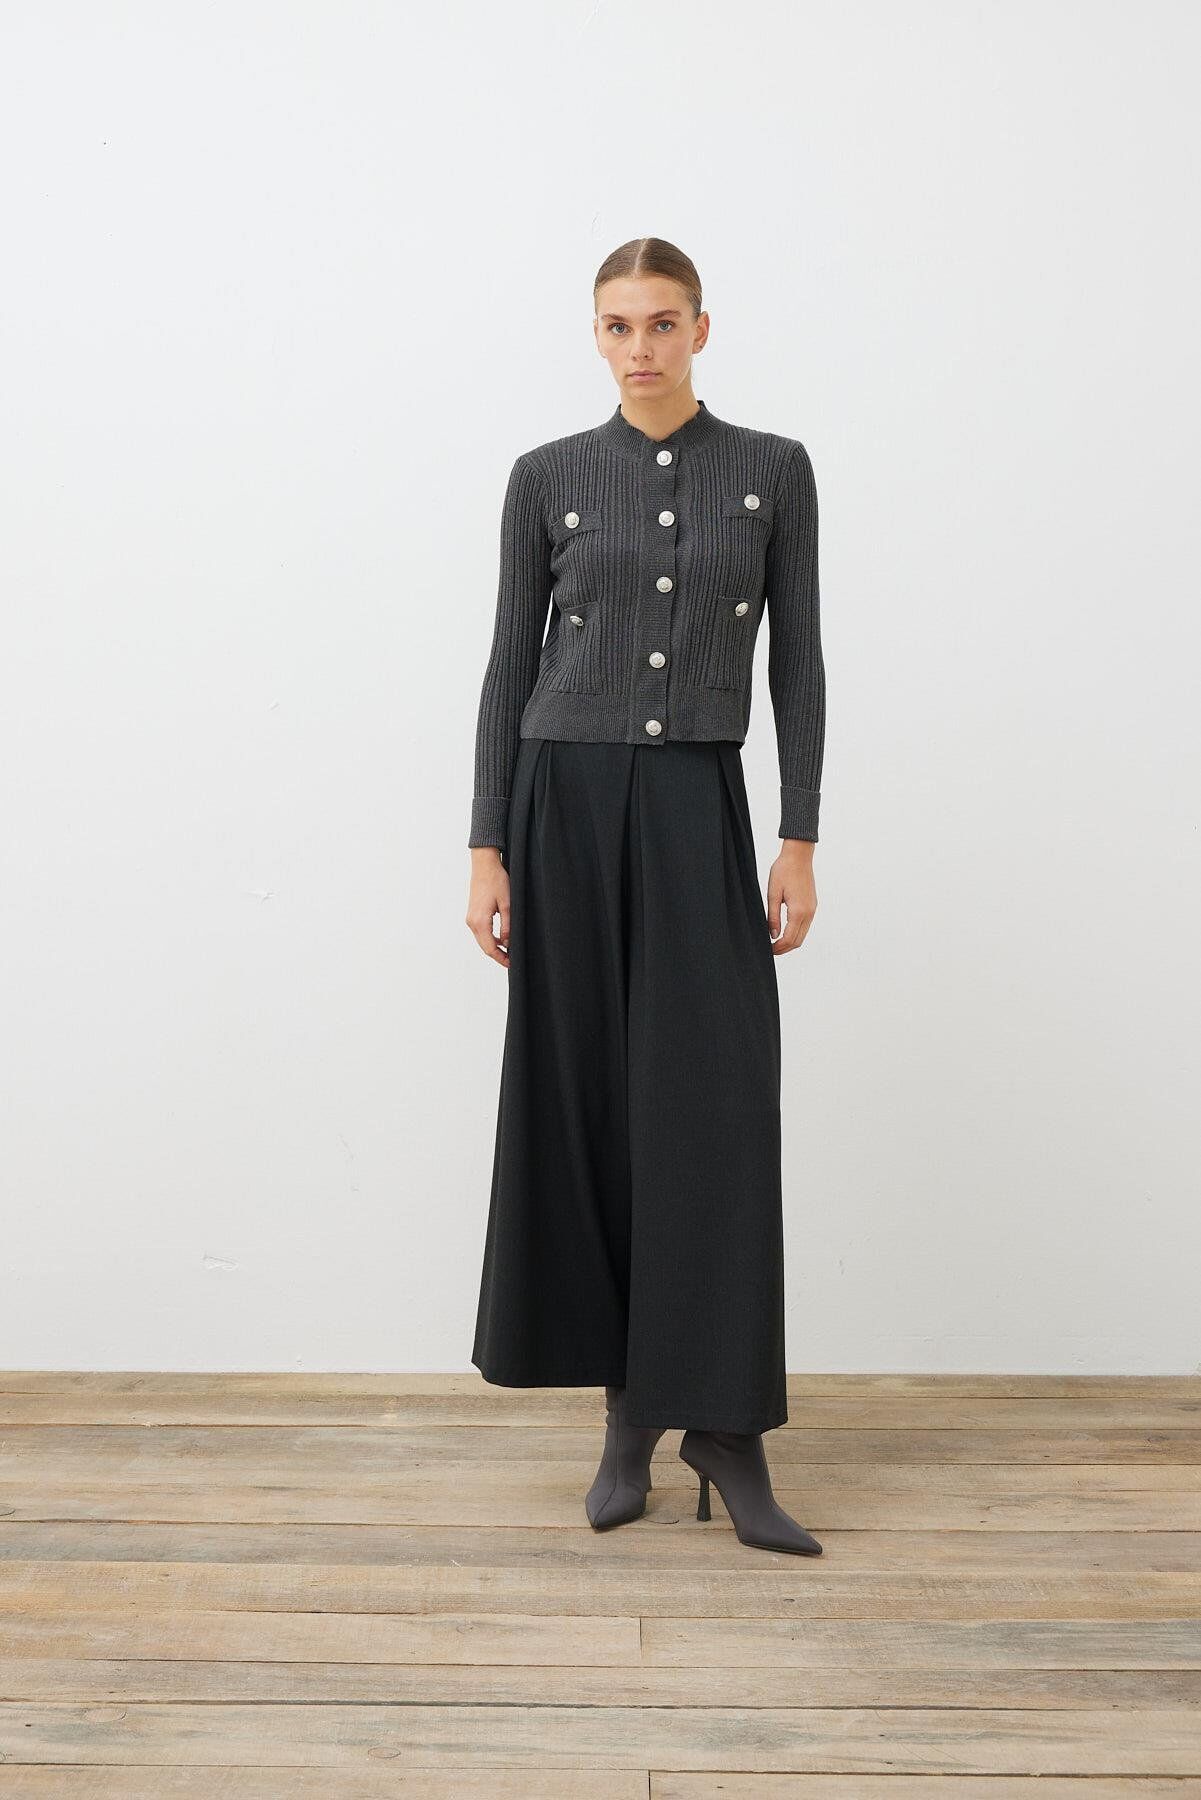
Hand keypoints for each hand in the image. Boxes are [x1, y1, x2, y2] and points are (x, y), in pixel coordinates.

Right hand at [466, 848, 511, 965]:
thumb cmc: (496, 881)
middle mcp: (472, 922)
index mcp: (480, 921)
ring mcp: (470, 918)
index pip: (490, 948)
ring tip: (509, 951)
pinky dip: (490, 938)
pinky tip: (501, 938)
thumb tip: (508, 943)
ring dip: (494, 947)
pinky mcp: (472, 914)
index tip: (511, 963)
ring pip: (482, 940)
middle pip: (484, 946)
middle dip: (498, 955)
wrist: (484, 865)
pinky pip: (480, 932)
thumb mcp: (507, 904)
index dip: (501, 958)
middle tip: (512, 960)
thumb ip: (507, 926)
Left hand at [766, 840, 816, 954]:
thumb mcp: (773, 894)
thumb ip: (773, 917)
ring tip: (776, 942)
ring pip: (803, 934)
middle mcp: (809, 912)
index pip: (789, 939)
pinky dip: (796, 932)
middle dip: (785, 948)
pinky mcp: (813, 905)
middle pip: (798, 941)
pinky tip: (784, 930)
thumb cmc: (783, 871)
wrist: (799, 856)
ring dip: (791, 941)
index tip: (768, 950)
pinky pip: (806, 925)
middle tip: (770, 950)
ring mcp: (813, 909)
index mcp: (798, 911)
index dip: (778, 948)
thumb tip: (773, 936)